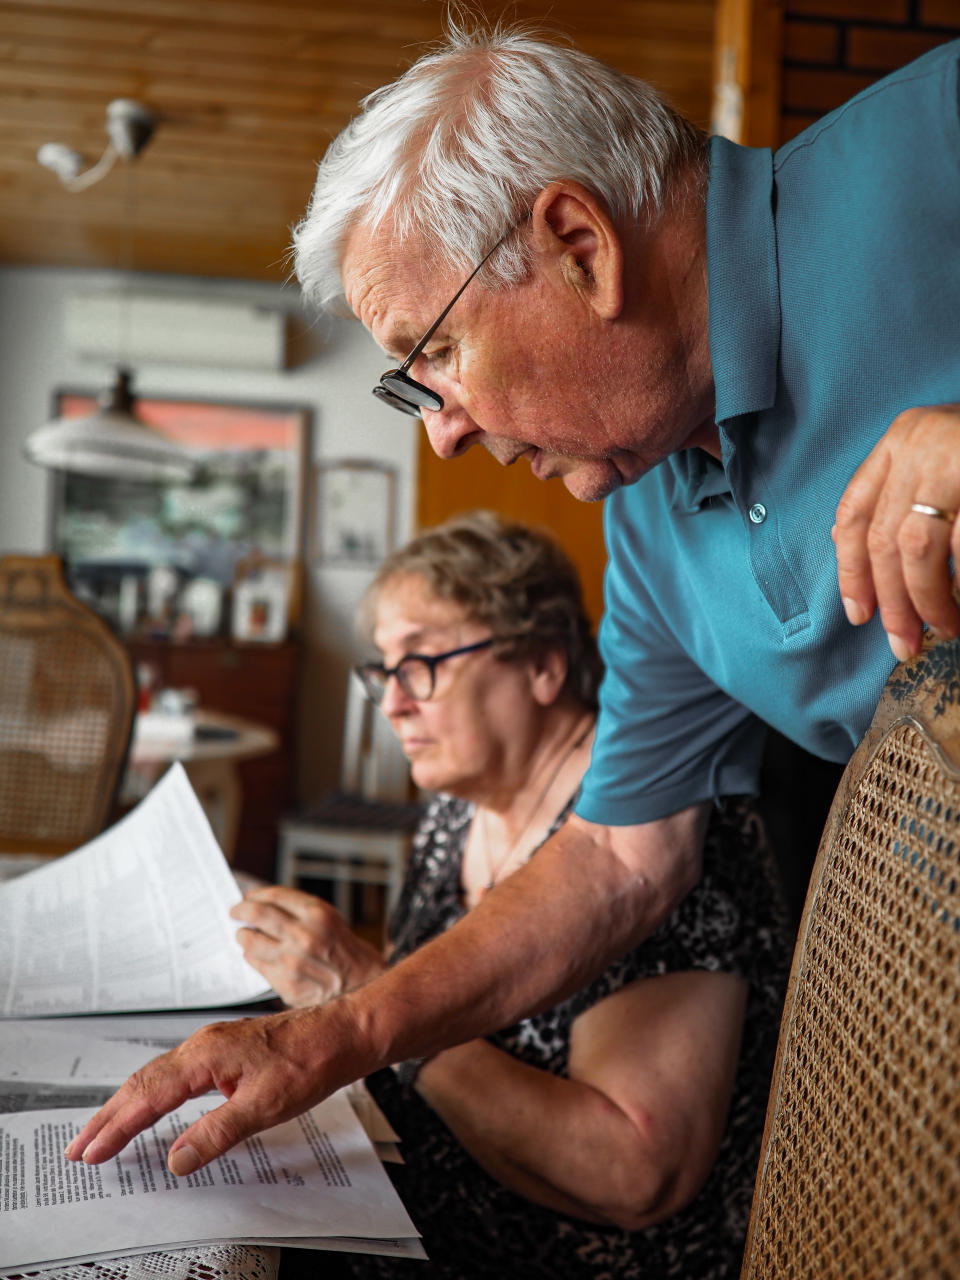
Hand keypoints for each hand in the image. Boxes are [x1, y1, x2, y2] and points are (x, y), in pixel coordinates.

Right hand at [64, 1002, 368, 1175]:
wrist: (340, 1033)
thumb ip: (216, 1133)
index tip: (90, 1153)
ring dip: (126, 1104)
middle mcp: (202, 1046)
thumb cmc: (308, 1063)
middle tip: (79, 1149)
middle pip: (142, 1083)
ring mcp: (212, 1045)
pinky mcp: (223, 1049)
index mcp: (205, 1057)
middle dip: (108, 1117)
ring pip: (156, 1075)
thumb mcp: (264, 1107)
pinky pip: (174, 1072)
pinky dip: (151, 1093)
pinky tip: (150, 1105)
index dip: (117, 1128)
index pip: (148, 1097)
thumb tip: (175, 1159)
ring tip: (102, 1131)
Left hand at [230, 886, 384, 1006]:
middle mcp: (304, 936)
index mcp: (317, 914)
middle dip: (240, 911)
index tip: (247, 896)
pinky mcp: (287, 984)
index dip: (255, 894)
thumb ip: (297, 910)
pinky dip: (253, 957)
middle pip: (256, 914)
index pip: (273, 895)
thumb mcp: (328, 917)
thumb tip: (258, 903)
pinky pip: (258, 965)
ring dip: (242, 936)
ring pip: (250, 942)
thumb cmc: (343, 949)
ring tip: (243, 936)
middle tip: (234, 912)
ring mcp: (294, 962)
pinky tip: (257, 955)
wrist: (362, 984)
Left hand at [834, 404, 959, 659]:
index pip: (855, 512)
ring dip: (928, 599)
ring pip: (920, 548)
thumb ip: (896, 490)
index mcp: (903, 436)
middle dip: (893, 601)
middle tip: (902, 642)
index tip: (859, 615)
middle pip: (887, 538)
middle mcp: (924, 443)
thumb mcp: (937, 454)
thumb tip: (839, 541)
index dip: (851, 570)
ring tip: (944, 627)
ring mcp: (958, 459)